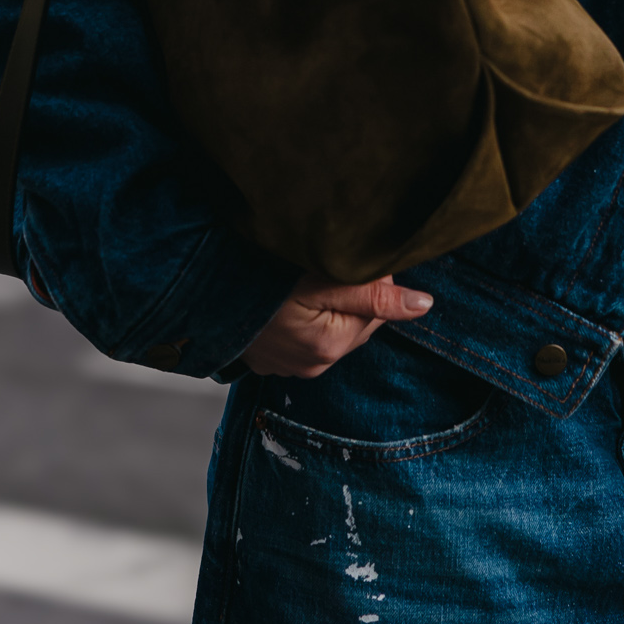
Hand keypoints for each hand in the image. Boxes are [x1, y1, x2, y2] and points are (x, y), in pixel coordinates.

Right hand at [242, 274, 432, 378]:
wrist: (198, 292)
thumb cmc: (257, 283)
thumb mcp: (319, 281)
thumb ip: (374, 295)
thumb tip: (424, 305)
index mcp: (330, 346)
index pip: (379, 308)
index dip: (369, 277)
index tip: (343, 257)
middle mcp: (313, 365)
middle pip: (357, 320)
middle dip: (351, 292)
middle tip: (322, 265)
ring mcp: (289, 366)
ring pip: (332, 327)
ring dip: (327, 304)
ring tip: (302, 281)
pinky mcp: (270, 360)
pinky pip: (304, 336)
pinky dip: (304, 316)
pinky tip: (287, 301)